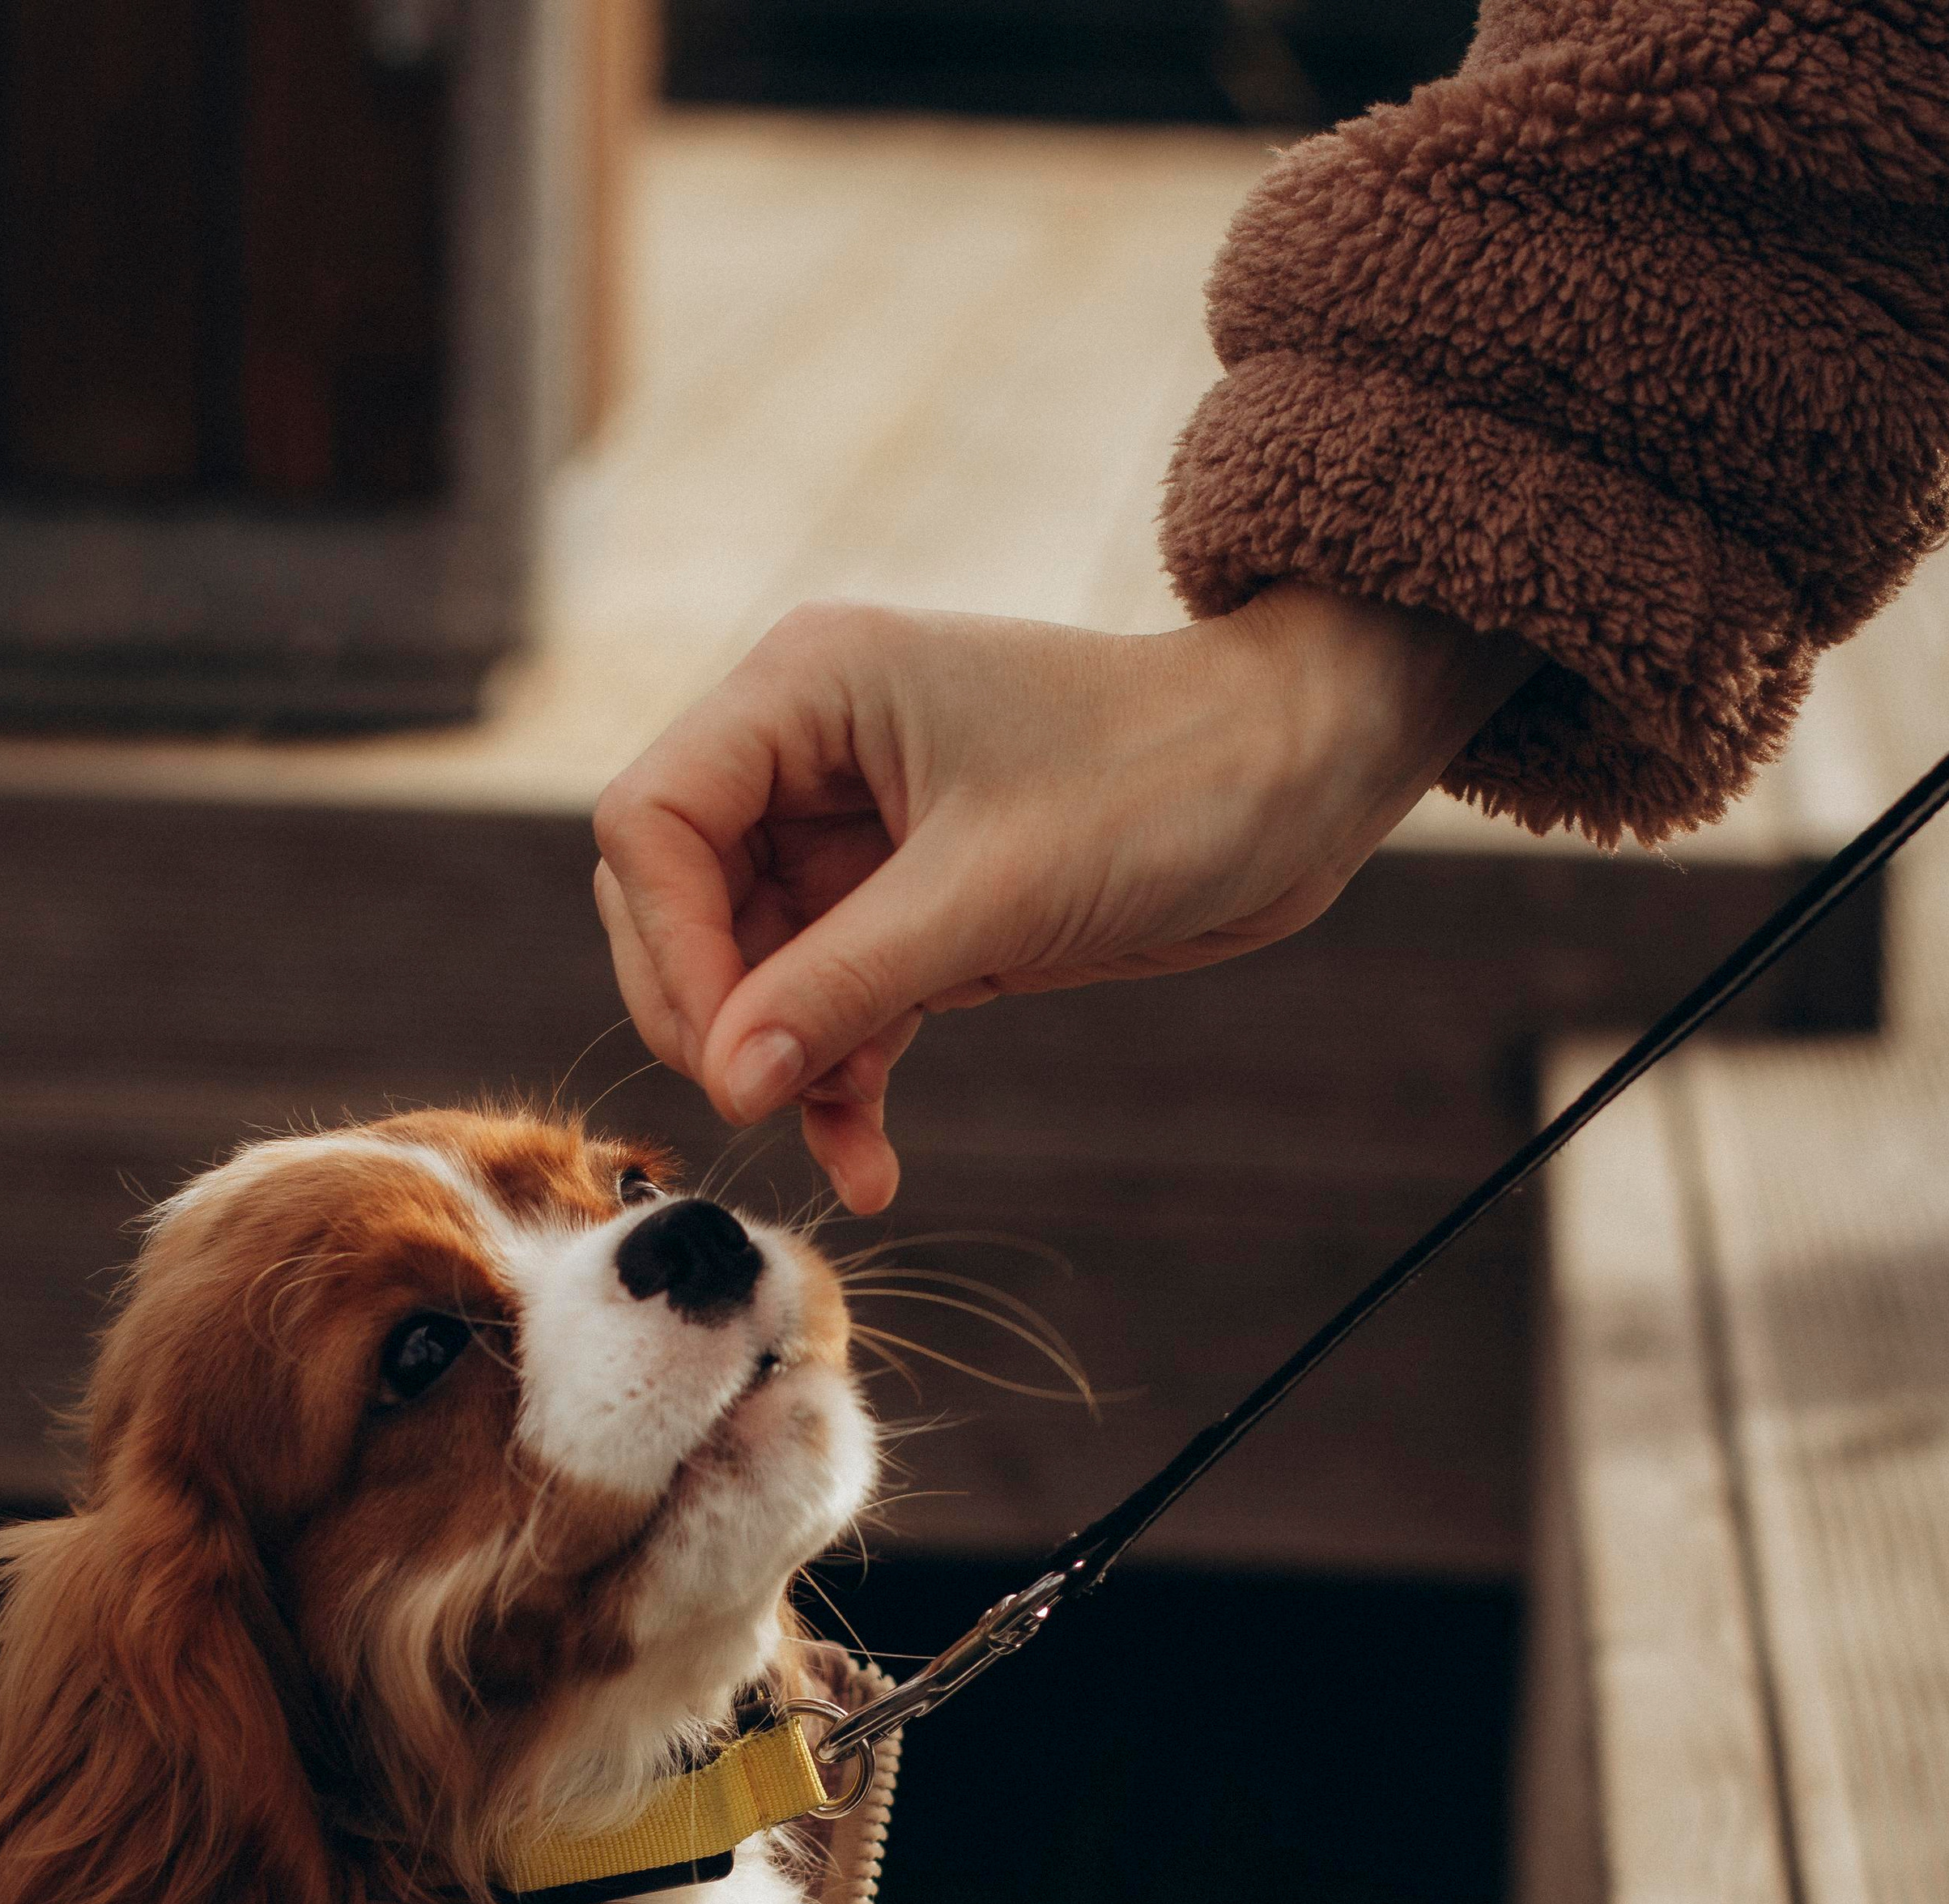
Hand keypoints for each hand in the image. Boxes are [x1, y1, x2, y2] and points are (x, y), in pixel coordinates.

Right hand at [592, 587, 1536, 1212]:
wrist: (1297, 782)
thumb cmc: (1161, 783)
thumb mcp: (991, 894)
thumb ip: (843, 985)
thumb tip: (725, 1082)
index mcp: (803, 691)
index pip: (651, 821)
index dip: (671, 946)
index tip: (731, 1053)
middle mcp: (805, 755)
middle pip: (675, 903)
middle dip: (715, 1016)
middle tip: (769, 1102)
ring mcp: (852, 838)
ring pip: (747, 975)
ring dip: (782, 1068)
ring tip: (845, 1143)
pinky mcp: (907, 912)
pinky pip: (827, 1011)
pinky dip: (838, 1084)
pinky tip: (872, 1167)